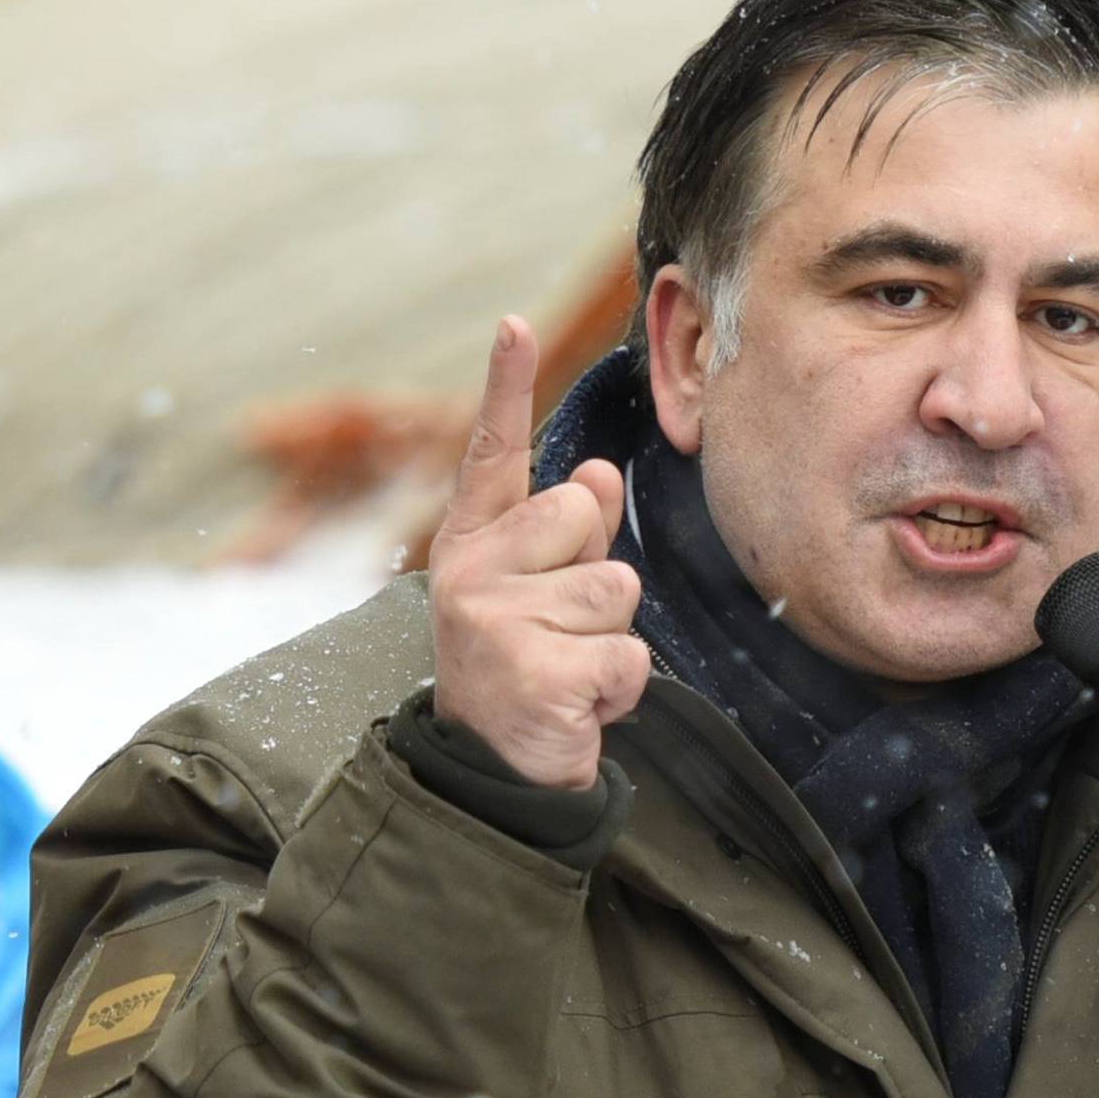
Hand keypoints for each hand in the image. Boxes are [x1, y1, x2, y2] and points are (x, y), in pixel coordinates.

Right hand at [429, 316, 649, 789]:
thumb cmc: (526, 672)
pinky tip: (580, 706)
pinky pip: (628, 654)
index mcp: (471, 545)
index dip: (504, 387)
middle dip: (597, 575)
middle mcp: (470, 573)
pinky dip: (621, 688)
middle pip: (584, 515)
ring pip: (617, 587)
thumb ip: (571, 535)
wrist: (493, 776)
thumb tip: (601, 473)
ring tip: (570, 669)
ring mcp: (495, 621)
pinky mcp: (535, 672)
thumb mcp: (541, 596)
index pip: (492, 454)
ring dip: (613, 637)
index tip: (513, 321)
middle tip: (561, 631)